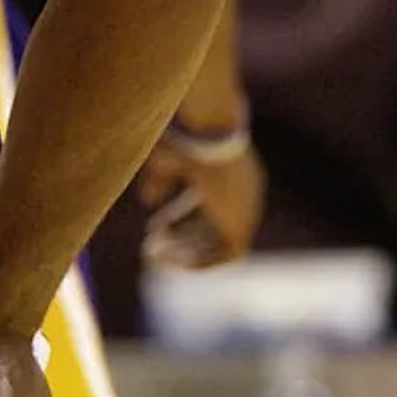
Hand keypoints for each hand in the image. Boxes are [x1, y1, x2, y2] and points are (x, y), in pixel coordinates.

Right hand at [137, 133, 263, 268]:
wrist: (211, 137)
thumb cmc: (187, 138)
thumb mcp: (167, 157)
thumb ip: (159, 178)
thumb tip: (149, 200)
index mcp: (234, 170)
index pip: (209, 202)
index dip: (181, 216)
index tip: (155, 226)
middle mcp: (244, 191)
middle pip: (213, 223)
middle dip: (181, 237)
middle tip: (151, 244)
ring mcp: (247, 210)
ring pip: (216, 241)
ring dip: (184, 252)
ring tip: (152, 255)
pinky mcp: (243, 227)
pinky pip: (222, 255)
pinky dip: (196, 260)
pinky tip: (167, 258)